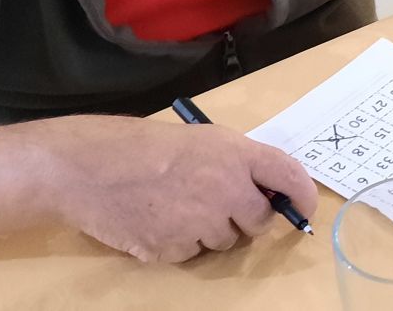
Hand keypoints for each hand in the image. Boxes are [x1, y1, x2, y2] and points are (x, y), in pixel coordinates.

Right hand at [35, 116, 316, 262]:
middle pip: (260, 221)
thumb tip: (266, 188)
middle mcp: (226, 190)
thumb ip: (238, 162)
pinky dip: (179, 242)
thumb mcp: (201, 140)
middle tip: (220, 203)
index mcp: (236, 155)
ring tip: (176, 205)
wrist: (89, 167)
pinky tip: (156, 219)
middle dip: (247, 218)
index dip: (303, 195)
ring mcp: (200, 223)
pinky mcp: (173, 249)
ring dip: (210, 230)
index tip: (304, 206)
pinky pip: (192, 253)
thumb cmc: (144, 147)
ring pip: (226, 241)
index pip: (289, 176)